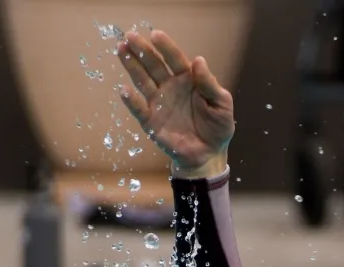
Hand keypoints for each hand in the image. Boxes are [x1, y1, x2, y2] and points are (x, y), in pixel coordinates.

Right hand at [117, 29, 233, 177]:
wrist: (210, 154)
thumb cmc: (218, 127)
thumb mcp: (222, 104)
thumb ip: (210, 84)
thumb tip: (199, 60)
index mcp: (187, 79)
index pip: (174, 59)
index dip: (165, 47)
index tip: (155, 34)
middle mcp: (170, 87)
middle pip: (154, 65)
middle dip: (142, 50)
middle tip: (130, 36)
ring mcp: (159, 103)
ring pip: (143, 81)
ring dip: (131, 66)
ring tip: (121, 50)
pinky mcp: (151, 121)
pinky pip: (139, 109)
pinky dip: (131, 100)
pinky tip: (124, 89)